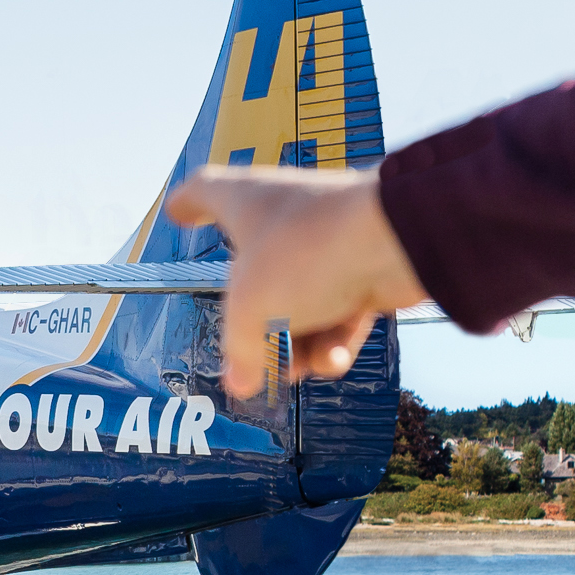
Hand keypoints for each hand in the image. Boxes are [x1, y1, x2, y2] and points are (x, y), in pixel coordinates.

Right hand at [161, 165, 425, 397]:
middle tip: (248, 361)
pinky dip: (334, 341)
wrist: (397, 241)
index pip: (206, 191)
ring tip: (295, 370)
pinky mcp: (365, 268)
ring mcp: (327, 243)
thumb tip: (242, 383)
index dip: (189, 202)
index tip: (177, 212)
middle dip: (253, 325)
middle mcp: (286, 216)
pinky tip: (331, 360)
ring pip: (300, 302)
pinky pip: (339, 313)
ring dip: (296, 345)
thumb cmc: (307, 252)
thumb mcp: (249, 310)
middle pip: (254, 273)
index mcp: (245, 203)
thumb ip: (240, 351)